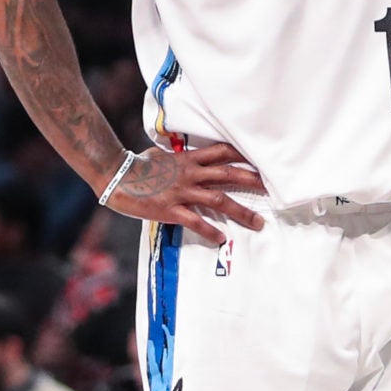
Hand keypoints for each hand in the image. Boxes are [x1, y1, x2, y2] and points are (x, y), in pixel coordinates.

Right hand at [105, 143, 265, 243]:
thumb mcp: (162, 155)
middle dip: (253, 181)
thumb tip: (186, 156)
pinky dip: (210, 231)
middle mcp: (190, 173)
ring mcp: (181, 191)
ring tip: (258, 223)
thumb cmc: (138, 165)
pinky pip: (195, 221)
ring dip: (241, 212)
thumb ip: (179, 158)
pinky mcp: (171, 209)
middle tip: (274, 190)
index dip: (244, 156)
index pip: (223, 152)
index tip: (262, 161)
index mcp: (188, 159)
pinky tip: (221, 238)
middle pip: (229, 174)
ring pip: (219, 200)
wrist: (116, 174)